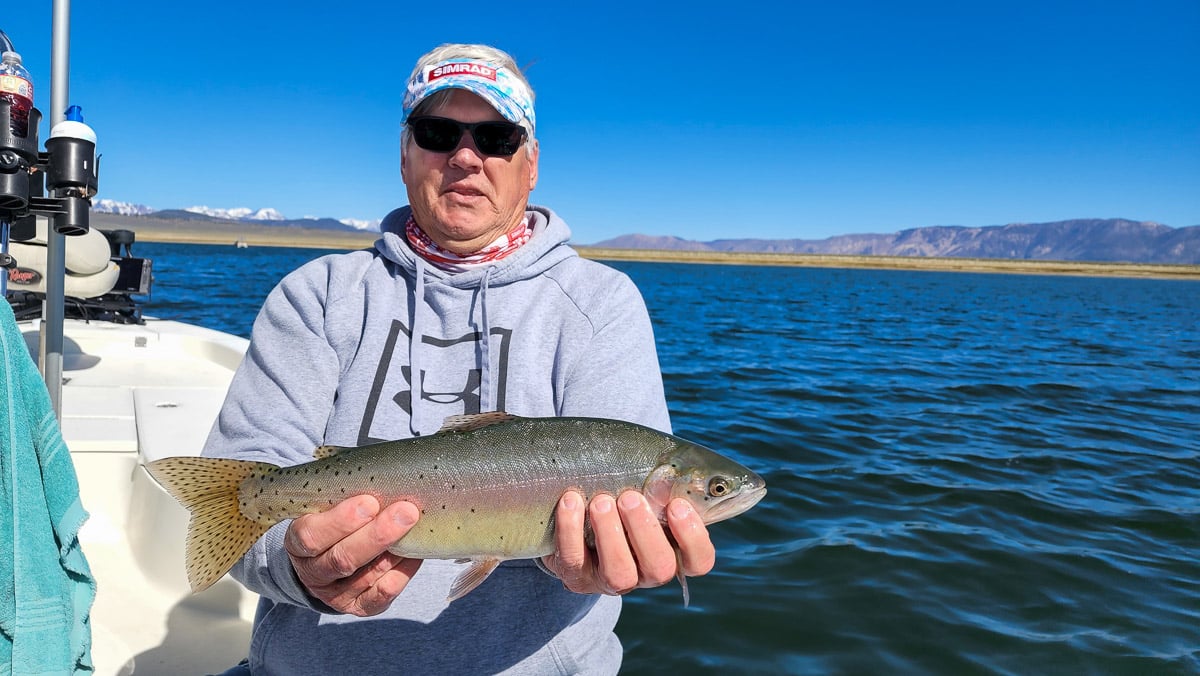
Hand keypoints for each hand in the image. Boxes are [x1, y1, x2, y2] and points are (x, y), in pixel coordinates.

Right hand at [285, 494, 422, 615]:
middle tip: (406, 512)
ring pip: (364, 577)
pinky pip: (380, 595)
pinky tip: (414, 554)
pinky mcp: (358, 607)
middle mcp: (313, 572)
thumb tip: (385, 477)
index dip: (340, 521)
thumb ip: (346, 496)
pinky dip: (401, 574)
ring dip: (393, 552)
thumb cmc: (335, 522)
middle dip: (377, 535)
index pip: (310, 535)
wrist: (330, 558)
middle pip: (342, 558)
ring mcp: (335, 594)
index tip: (369, 502)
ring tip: (415, 527)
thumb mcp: (327, 507)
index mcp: (298, 543)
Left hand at [541, 490, 714, 596]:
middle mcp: (646, 573)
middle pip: (659, 568)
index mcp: (672, 550)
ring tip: (601, 501)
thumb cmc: (623, 493)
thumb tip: (670, 469)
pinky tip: (571, 501)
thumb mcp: (646, 488)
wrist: (578, 514)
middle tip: (629, 497)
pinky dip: (571, 529)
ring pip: (619, 574)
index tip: (678, 504)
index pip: (699, 561)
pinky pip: (574, 560)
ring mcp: (612, 580)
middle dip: (644, 530)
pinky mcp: (577, 578)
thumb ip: (663, 482)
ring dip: (610, 533)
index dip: (693, 537)